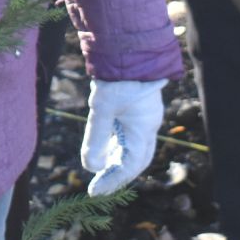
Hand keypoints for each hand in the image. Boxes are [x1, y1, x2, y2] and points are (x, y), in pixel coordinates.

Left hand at [80, 78, 164, 194]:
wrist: (129, 48)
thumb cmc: (117, 78)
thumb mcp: (102, 107)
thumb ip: (96, 137)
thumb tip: (91, 167)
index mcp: (143, 129)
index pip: (130, 165)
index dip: (112, 181)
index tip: (94, 191)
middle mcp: (148, 126)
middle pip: (136, 161)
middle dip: (118, 176)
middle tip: (98, 187)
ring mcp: (144, 118)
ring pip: (133, 149)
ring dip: (116, 161)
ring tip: (98, 171)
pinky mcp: (138, 109)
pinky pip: (130, 136)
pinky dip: (117, 147)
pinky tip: (104, 149)